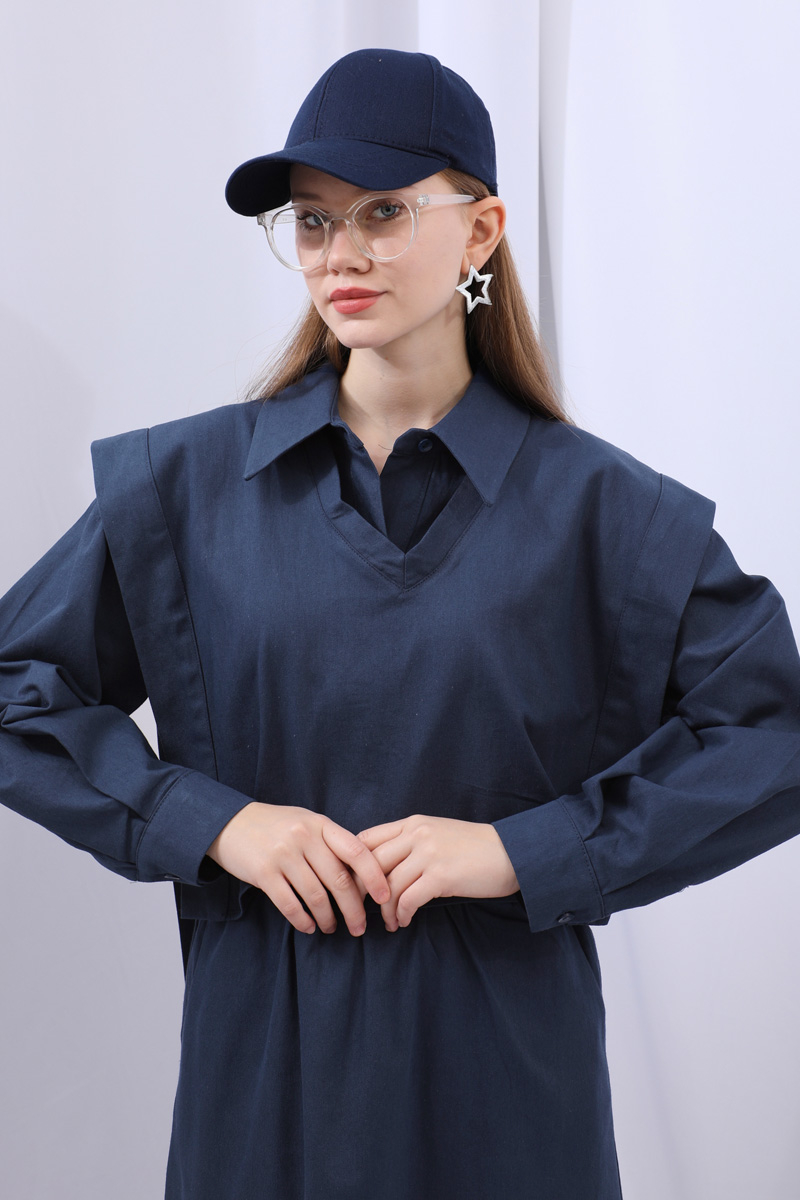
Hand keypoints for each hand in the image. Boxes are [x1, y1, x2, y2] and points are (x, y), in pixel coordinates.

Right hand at [206, 802, 389, 936]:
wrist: (231, 823)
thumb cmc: (277, 826)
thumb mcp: (307, 823)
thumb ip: (331, 843)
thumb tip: (363, 873)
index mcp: (321, 824)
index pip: (357, 851)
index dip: (375, 876)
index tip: (385, 897)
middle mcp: (304, 837)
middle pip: (339, 880)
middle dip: (354, 909)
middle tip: (359, 927)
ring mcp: (283, 854)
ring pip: (316, 896)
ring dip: (328, 918)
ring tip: (331, 927)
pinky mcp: (264, 873)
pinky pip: (290, 904)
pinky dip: (302, 920)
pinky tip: (309, 926)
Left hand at [356, 814, 519, 931]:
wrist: (511, 852)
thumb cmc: (473, 847)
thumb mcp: (437, 834)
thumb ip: (410, 843)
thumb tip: (381, 868)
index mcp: (412, 823)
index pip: (366, 839)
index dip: (352, 864)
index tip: (352, 885)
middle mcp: (416, 834)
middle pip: (371, 864)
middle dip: (361, 891)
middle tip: (360, 910)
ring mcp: (428, 854)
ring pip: (389, 886)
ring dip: (384, 910)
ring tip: (389, 922)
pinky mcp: (441, 875)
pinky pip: (409, 900)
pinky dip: (402, 914)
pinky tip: (404, 921)